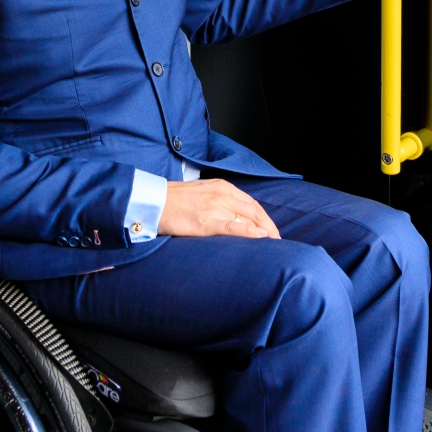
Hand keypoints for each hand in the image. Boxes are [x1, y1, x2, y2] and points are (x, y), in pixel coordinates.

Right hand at [158, 179, 279, 238]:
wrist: (154, 202)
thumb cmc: (175, 200)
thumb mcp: (203, 194)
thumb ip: (220, 201)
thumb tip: (235, 217)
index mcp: (222, 187)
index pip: (252, 204)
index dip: (265, 218)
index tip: (271, 231)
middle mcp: (222, 194)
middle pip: (255, 211)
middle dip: (269, 227)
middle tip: (278, 241)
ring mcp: (215, 207)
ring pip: (247, 219)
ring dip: (264, 231)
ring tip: (273, 244)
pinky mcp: (206, 221)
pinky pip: (233, 227)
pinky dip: (249, 232)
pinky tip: (260, 238)